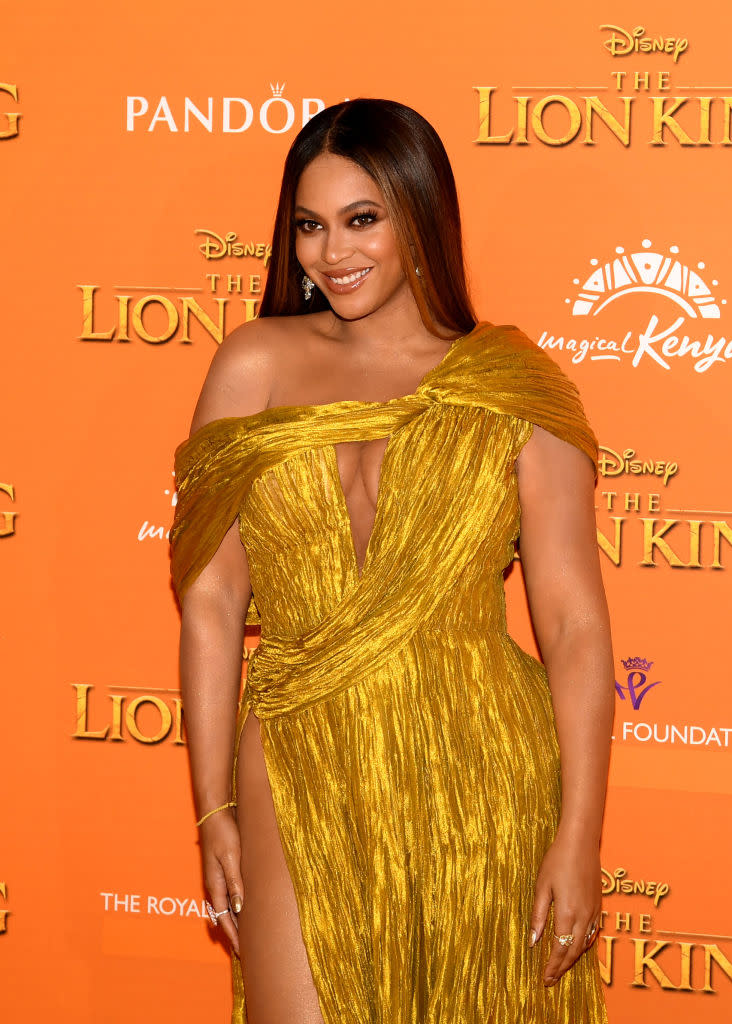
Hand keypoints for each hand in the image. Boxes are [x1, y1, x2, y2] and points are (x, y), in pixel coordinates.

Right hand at [200, 810, 243, 955]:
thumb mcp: (232, 857)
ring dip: (232, 922)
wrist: (214, 813)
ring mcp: (216, 877)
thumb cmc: (224, 833)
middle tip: (244, 951)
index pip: (224, 918)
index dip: (233, 936)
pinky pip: (225, 896)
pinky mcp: (221, 869)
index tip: (242, 952)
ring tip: (243, 936)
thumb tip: (237, 908)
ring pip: (223, 907)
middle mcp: (213, 884)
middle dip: (232, 934)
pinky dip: (232, 908)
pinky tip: (239, 910)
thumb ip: (234, 882)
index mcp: (215, 884)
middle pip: (222, 916)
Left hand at [529, 832, 601, 986]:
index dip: (553, 967)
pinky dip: (583, 945)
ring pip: (585, 945)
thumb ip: (538, 916)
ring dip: (572, 958)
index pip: (560, 949)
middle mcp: (584, 917)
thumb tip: (533, 941)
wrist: (580, 842)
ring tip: (560, 967)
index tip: (545, 979)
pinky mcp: (598, 905)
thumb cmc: (557, 860)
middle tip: (551, 979)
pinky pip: (592, 933)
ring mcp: (594, 912)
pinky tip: (575, 946)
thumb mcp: (542, 887)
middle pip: (573, 952)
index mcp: (567, 913)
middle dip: (562, 968)